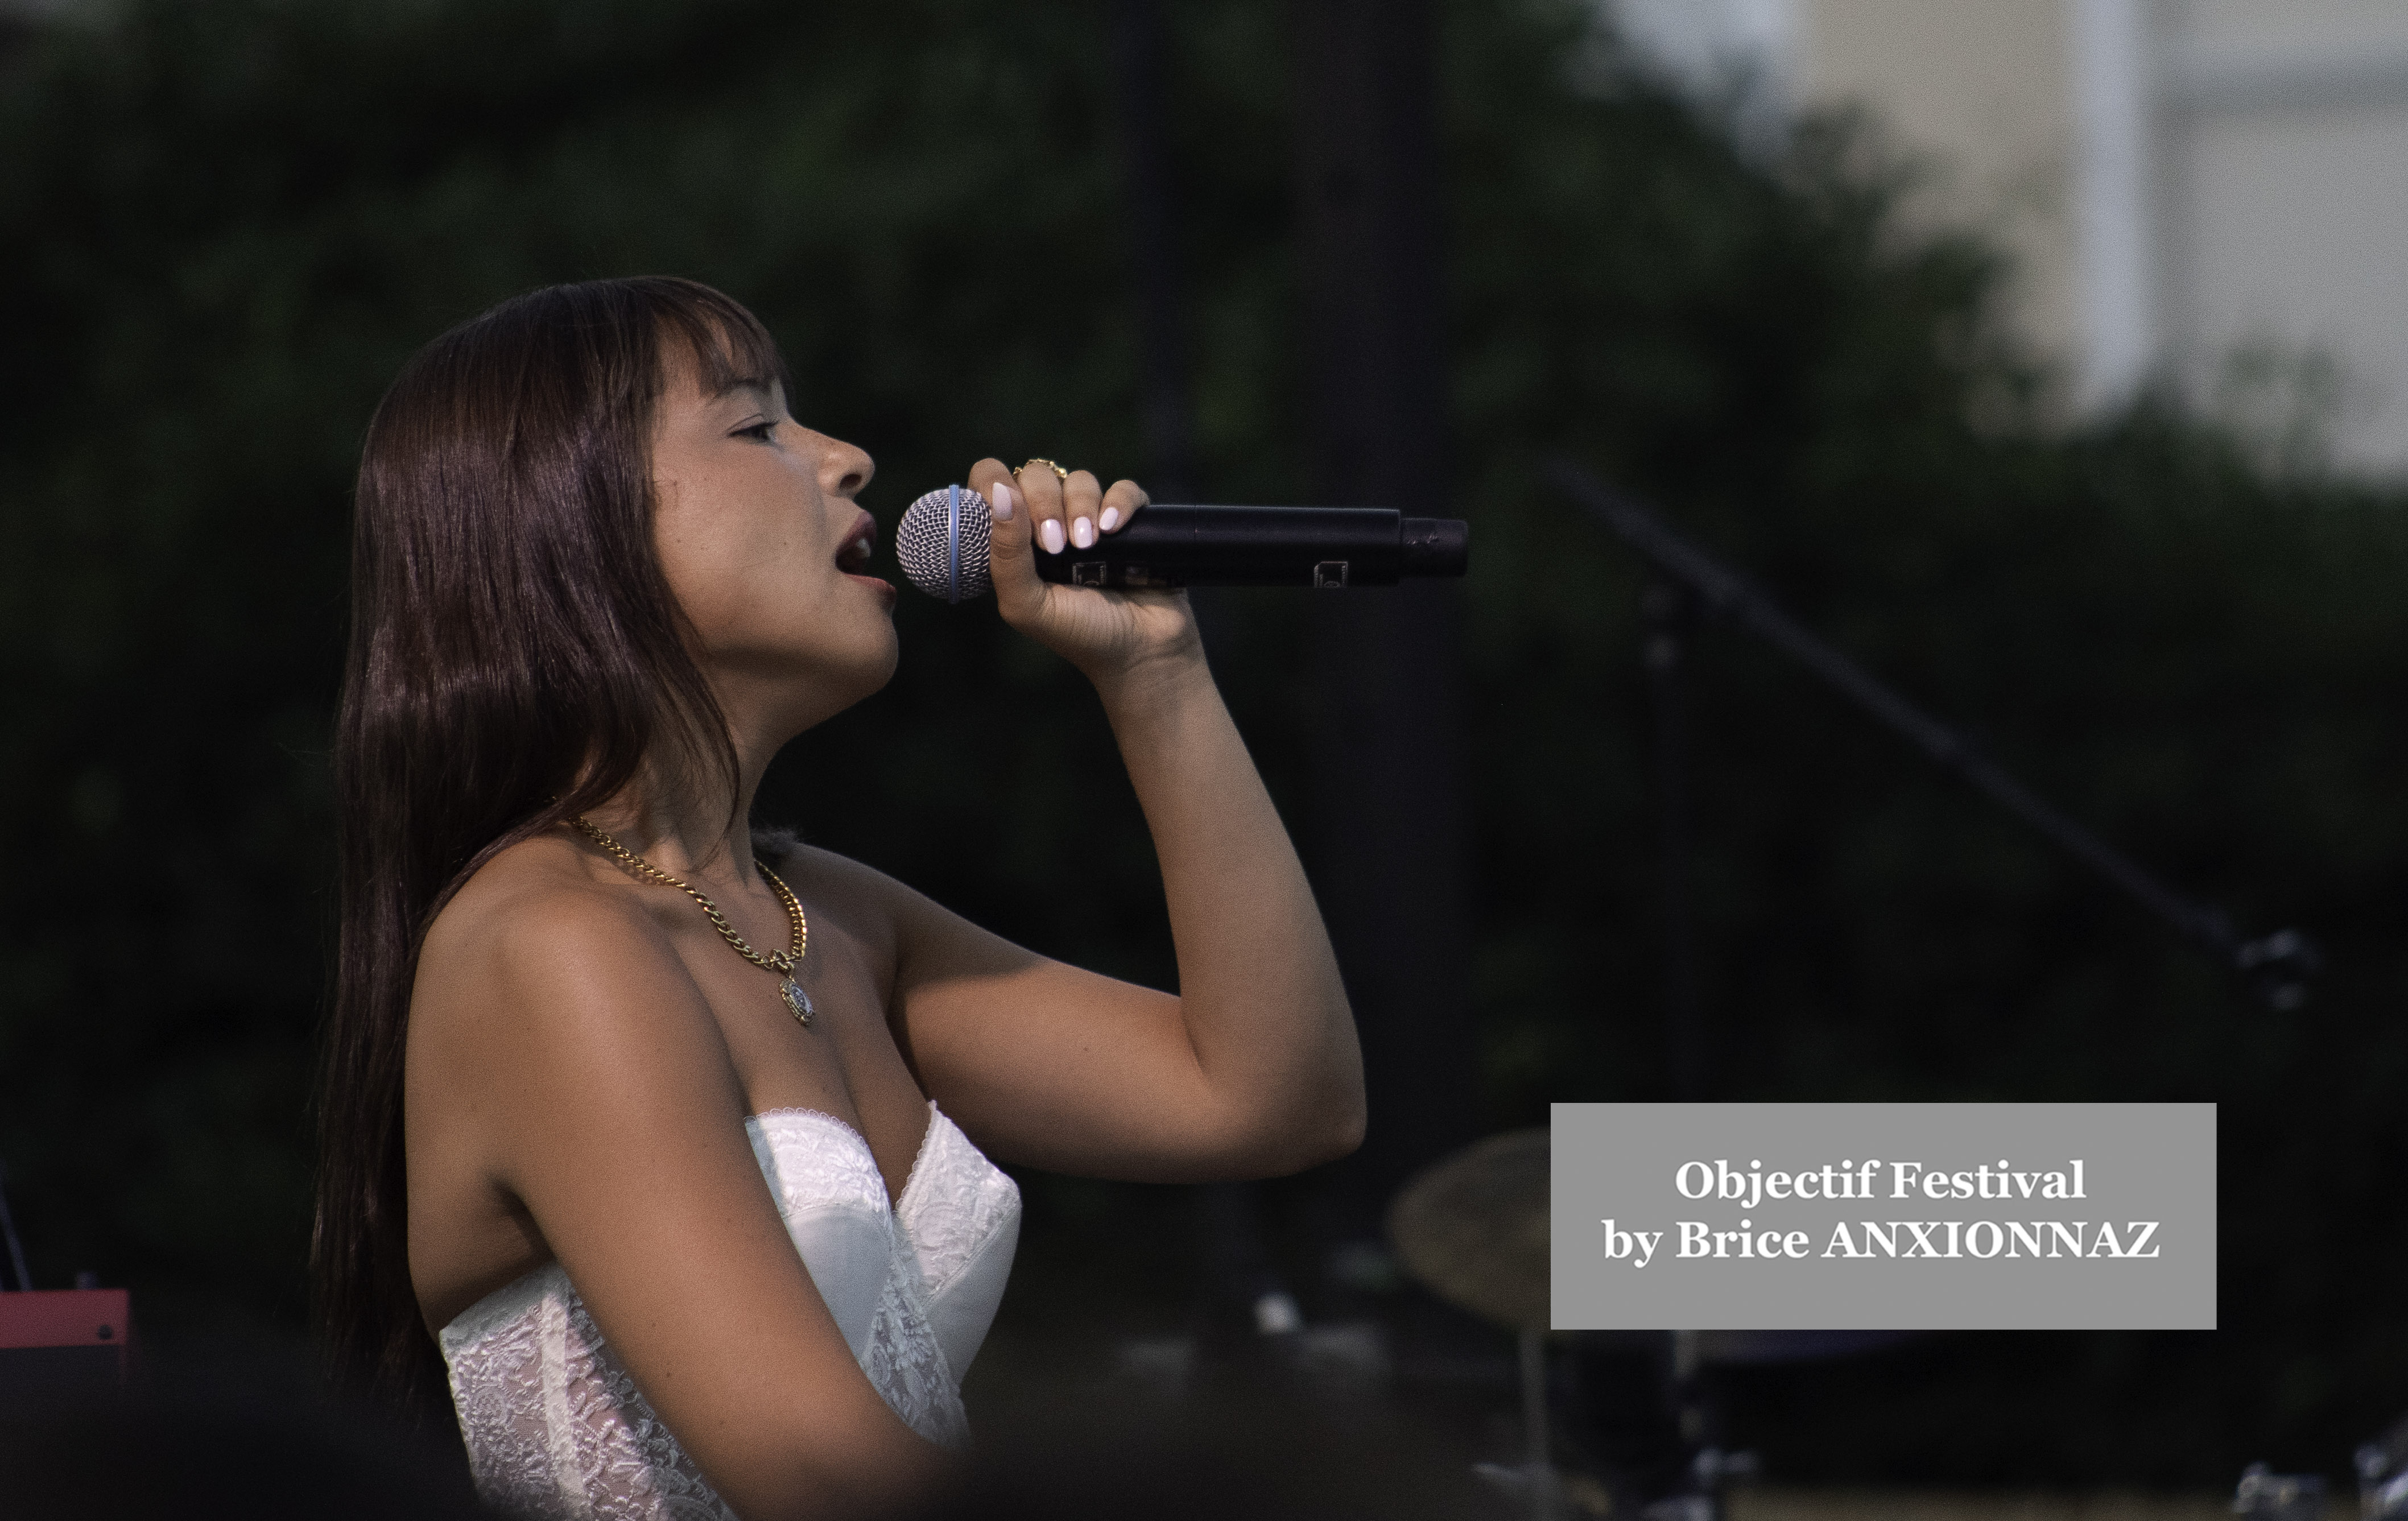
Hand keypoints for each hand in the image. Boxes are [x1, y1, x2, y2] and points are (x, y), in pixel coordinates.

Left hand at [967, 457, 1202, 689]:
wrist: (1140, 652)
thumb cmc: (1078, 633)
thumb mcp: (1026, 605)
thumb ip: (1005, 554)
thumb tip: (1001, 493)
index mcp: (1016, 540)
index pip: (991, 484)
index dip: (995, 487)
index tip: (1010, 512)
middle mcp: (1050, 523)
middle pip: (1037, 475)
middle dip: (1044, 504)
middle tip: (1057, 547)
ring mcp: (1092, 519)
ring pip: (1079, 480)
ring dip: (1081, 507)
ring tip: (1088, 546)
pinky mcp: (1131, 520)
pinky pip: (1123, 488)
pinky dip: (1119, 503)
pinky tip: (1115, 531)